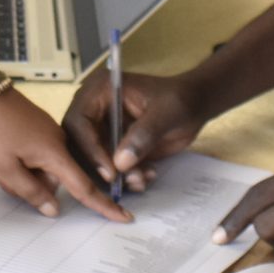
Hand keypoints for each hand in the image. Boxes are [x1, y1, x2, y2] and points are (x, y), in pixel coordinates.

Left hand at [0, 89, 129, 222]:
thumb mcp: (6, 169)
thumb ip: (32, 192)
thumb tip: (53, 209)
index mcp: (55, 152)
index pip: (84, 186)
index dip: (103, 204)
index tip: (123, 217)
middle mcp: (58, 142)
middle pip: (55, 180)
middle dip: (32, 186)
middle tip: (2, 175)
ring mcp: (47, 133)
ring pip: (42, 169)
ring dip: (22, 173)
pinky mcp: (37, 128)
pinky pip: (35, 156)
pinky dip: (20, 161)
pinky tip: (1, 153)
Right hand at [62, 68, 208, 190]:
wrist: (194, 106)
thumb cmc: (181, 99)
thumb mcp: (166, 113)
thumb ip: (143, 135)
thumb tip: (120, 162)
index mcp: (100, 90)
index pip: (79, 121)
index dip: (90, 148)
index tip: (110, 171)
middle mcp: (95, 108)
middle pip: (79, 144)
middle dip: (101, 167)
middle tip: (121, 182)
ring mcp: (103, 127)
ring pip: (94, 159)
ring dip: (116, 176)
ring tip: (141, 179)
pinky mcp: (112, 144)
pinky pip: (109, 166)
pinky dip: (126, 176)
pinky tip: (146, 175)